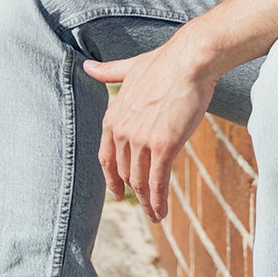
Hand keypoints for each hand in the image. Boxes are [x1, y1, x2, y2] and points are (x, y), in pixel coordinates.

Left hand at [85, 37, 217, 221]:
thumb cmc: (165, 62)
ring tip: (155, 215)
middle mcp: (123, 132)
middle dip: (133, 192)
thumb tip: (87, 67)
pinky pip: (158, 182)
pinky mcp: (164, 146)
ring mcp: (142, 140)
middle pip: (124, 173)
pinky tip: (161, 213)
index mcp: (114, 116)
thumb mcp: (130, 68)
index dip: (111, 178)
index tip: (117, 191)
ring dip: (147, 203)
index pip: (106, 158)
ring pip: (140, 181)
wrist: (190, 60)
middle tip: (144, 207)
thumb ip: (109, 72)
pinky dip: (158, 201)